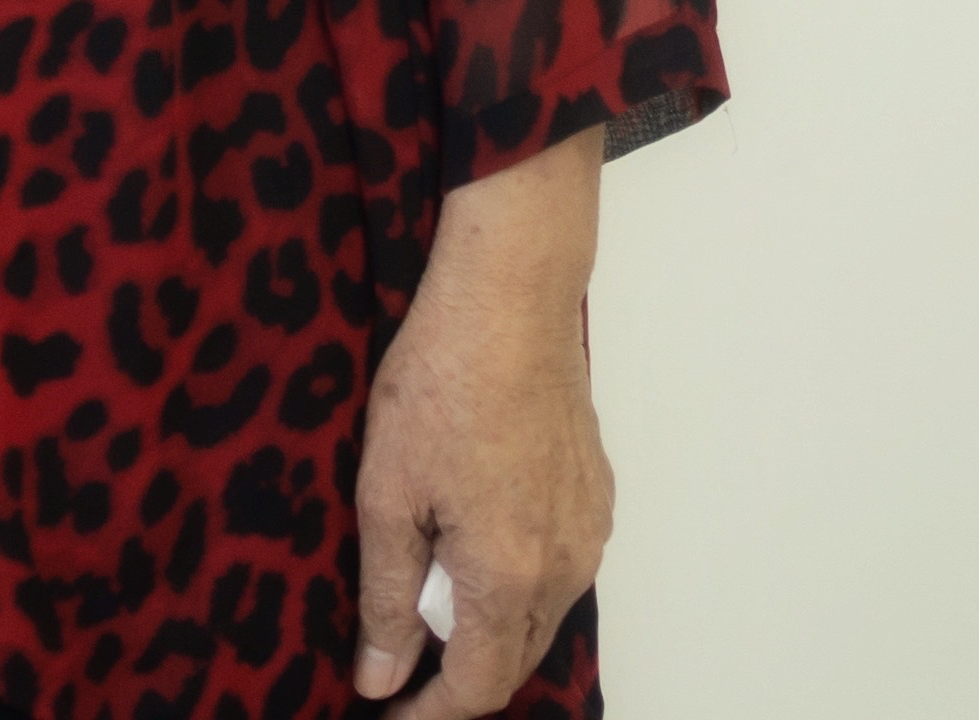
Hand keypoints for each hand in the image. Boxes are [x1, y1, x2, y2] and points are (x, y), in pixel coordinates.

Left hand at [352, 131, 607, 711]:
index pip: (480, 685)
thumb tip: (382, 675)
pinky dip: (516, 578)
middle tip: (397, 661)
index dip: (431, 711)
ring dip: (488, 624)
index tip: (388, 709)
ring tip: (426, 597)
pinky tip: (472, 544)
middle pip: (515, 657)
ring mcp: (589, 530)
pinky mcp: (597, 497)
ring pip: (541, 614)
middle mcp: (565, 565)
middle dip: (459, 672)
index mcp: (509, 574)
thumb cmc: (440, 383)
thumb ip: (387, 598)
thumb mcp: (386, 495)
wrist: (508, 300)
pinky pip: (559, 567)